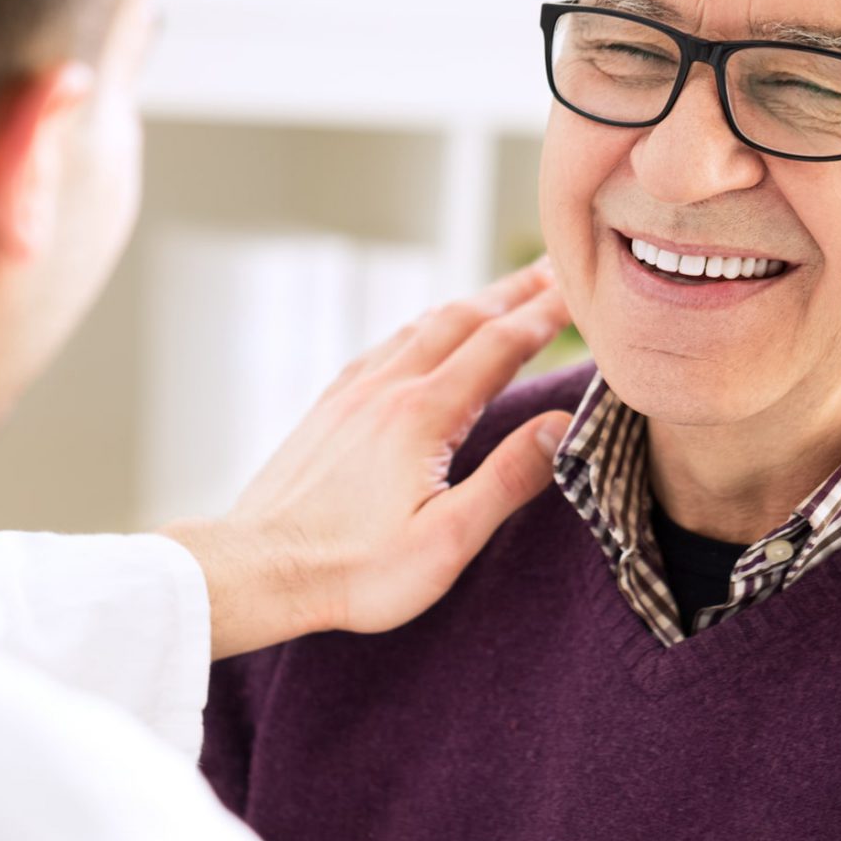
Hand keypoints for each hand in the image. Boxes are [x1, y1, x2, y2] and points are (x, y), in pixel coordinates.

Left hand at [163, 262, 573, 658]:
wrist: (257, 569)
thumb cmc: (354, 570)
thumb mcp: (446, 540)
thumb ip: (507, 479)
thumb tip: (561, 424)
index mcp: (422, 415)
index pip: (501, 346)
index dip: (546, 315)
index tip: (583, 291)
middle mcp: (385, 389)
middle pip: (461, 320)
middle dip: (513, 293)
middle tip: (554, 270)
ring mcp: (351, 394)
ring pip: (419, 328)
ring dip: (468, 305)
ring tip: (501, 296)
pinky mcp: (328, 409)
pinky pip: (383, 349)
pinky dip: (419, 329)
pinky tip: (421, 337)